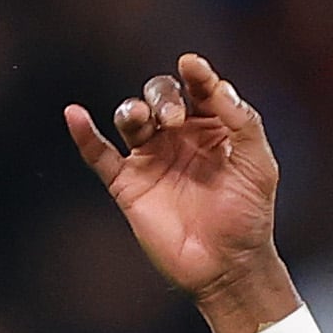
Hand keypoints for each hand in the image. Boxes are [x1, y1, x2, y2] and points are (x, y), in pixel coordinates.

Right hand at [64, 52, 294, 332]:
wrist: (228, 266)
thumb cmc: (249, 216)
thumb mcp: (258, 166)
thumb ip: (243, 124)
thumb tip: (220, 87)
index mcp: (213, 128)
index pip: (200, 90)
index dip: (197, 75)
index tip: (192, 65)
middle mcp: (179, 137)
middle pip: (161, 97)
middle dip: (164, 98)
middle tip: (175, 118)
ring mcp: (151, 158)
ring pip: (130, 118)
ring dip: (133, 111)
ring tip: (139, 118)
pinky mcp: (128, 183)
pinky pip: (99, 154)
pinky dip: (84, 134)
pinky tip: (75, 114)